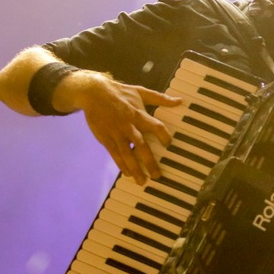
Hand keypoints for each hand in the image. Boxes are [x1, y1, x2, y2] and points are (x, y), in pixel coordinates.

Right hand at [60, 72, 180, 183]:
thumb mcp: (141, 92)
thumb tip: (180, 100)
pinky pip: (115, 154)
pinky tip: (128, 173)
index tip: (168, 145)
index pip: (155, 126)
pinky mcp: (106, 138)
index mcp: (139, 114)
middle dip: (149, 162)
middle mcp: (129, 126)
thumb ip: (161, 99)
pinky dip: (121, 164)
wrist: (93, 92)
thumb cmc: (120, 93)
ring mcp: (116, 133)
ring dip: (135, 168)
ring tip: (143, 181)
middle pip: (141, 146)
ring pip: (127, 154)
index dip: (163, 136)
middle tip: (157, 175)